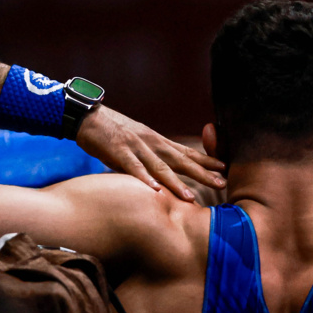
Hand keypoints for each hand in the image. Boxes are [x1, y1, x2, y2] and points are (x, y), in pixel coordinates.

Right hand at [76, 105, 225, 201]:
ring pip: (160, 167)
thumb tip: (163, 177)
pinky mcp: (118, 151)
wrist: (87, 116)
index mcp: (158, 141)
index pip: (187, 152)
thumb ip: (151, 158)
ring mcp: (136, 146)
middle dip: (202, 173)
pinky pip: (133, 167)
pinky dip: (144, 179)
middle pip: (181, 160)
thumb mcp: (138, 143)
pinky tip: (154, 190)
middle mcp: (152, 143)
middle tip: (222, 183)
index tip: (224, 170)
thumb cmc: (113, 133)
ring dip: (176, 182)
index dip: (206, 161)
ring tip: (191, 197)